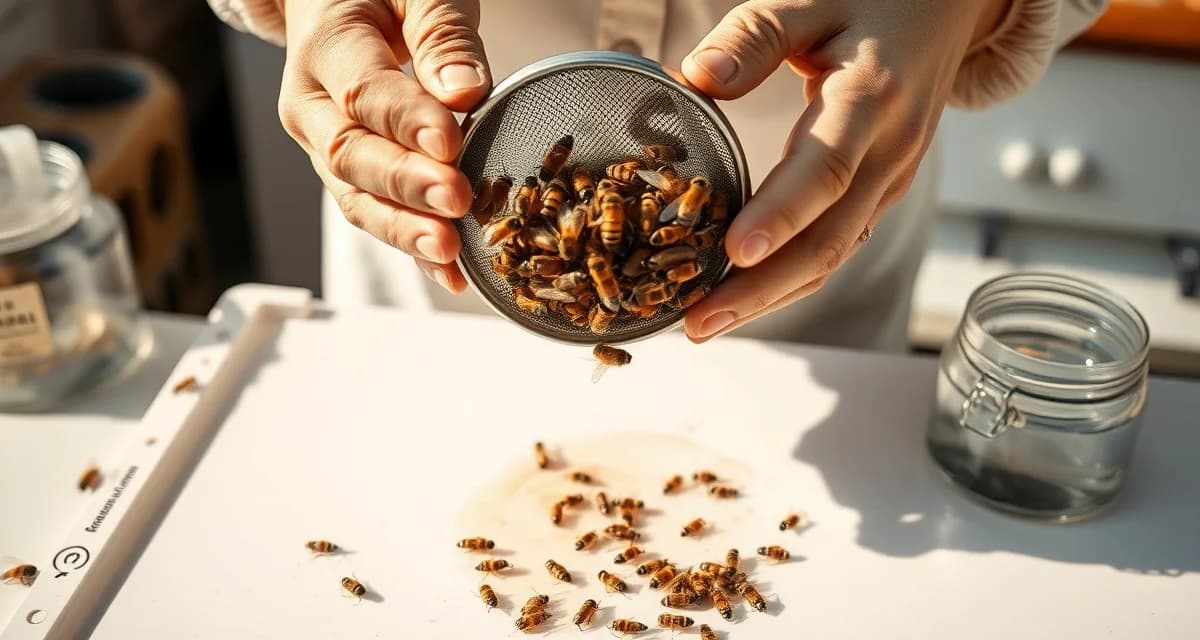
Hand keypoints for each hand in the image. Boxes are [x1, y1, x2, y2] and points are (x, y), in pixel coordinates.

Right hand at [277, 0, 491, 291]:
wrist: (336, 1)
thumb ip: (443, 35)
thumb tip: (464, 92)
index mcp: (325, 44)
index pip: (364, 91)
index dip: (407, 122)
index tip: (450, 144)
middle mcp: (311, 104)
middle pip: (351, 154)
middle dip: (406, 185)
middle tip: (456, 201)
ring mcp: (322, 146)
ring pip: (355, 196)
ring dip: (403, 229)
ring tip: (449, 252)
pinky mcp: (347, 174)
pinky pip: (374, 213)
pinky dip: (411, 248)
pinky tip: (449, 274)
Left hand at [679, 0, 1009, 340]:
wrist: (949, 8)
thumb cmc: (875, 0)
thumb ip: (755, 36)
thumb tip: (698, 77)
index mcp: (870, 98)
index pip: (825, 168)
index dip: (780, 214)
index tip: (734, 253)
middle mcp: (889, 151)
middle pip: (829, 238)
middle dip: (761, 290)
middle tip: (699, 322)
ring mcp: (891, 179)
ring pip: (834, 254)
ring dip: (771, 297)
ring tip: (707, 323)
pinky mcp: (881, 192)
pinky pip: (838, 246)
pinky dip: (790, 279)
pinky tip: (744, 296)